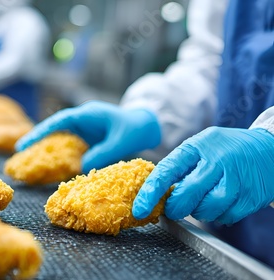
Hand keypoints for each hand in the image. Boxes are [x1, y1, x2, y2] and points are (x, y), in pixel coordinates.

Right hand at [15, 101, 160, 172]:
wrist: (147, 125)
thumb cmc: (136, 128)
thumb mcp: (122, 141)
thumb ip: (102, 153)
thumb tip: (81, 167)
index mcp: (87, 114)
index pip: (58, 122)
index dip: (40, 132)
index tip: (24, 143)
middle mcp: (81, 121)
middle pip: (54, 130)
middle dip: (37, 141)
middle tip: (18, 154)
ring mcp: (83, 130)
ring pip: (60, 140)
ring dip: (48, 150)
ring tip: (30, 163)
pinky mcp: (87, 140)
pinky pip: (70, 148)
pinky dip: (61, 157)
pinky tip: (53, 168)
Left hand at [132, 127, 273, 224]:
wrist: (270, 148)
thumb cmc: (225, 149)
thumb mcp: (200, 146)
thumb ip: (179, 166)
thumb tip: (153, 192)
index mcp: (197, 146)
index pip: (167, 171)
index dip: (150, 193)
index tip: (139, 210)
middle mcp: (217, 161)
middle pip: (186, 196)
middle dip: (175, 207)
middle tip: (175, 206)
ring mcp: (236, 180)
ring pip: (205, 211)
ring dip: (199, 212)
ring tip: (205, 198)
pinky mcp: (251, 198)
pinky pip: (225, 218)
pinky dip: (219, 215)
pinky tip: (222, 202)